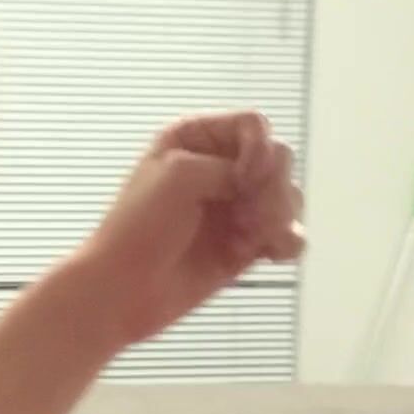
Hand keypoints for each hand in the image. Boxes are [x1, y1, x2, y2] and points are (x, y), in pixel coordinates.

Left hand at [65, 112, 304, 350]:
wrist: (124, 288)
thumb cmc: (138, 226)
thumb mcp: (179, 174)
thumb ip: (230, 165)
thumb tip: (265, 181)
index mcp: (196, 139)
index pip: (253, 125)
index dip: (259, 150)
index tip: (243, 178)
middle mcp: (219, 167)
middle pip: (279, 160)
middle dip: (271, 189)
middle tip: (244, 216)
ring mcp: (235, 207)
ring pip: (289, 198)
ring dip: (277, 217)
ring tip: (247, 239)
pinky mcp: (247, 244)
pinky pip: (289, 235)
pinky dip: (286, 242)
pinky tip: (267, 254)